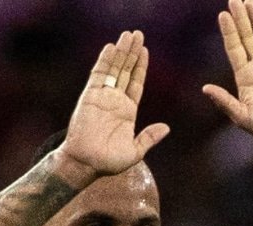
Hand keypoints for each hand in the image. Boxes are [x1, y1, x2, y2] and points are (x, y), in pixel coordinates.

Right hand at [58, 30, 169, 178]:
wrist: (86, 164)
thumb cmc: (109, 162)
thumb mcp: (135, 151)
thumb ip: (149, 137)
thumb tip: (166, 128)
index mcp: (127, 111)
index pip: (136, 83)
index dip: (141, 67)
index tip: (145, 51)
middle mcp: (115, 101)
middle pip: (125, 71)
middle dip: (132, 53)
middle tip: (138, 34)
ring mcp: (102, 97)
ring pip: (114, 69)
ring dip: (120, 52)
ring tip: (128, 35)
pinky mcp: (90, 96)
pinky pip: (98, 75)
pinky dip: (105, 61)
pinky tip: (111, 48)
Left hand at [203, 0, 252, 146]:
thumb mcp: (242, 116)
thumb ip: (225, 101)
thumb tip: (205, 88)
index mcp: (244, 76)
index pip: (234, 48)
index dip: (229, 32)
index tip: (223, 15)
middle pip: (247, 37)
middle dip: (240, 19)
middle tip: (234, 0)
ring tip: (250, 2)